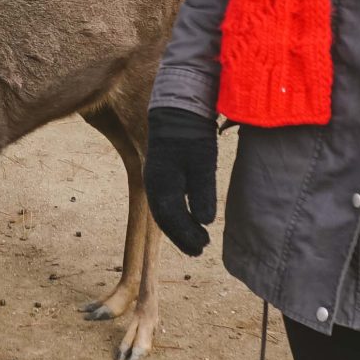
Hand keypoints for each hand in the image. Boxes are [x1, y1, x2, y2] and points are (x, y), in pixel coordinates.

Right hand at [144, 108, 218, 256]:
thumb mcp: (202, 163)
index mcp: (162, 184)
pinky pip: (166, 202)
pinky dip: (177, 215)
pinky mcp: (162, 173)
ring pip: (164, 212)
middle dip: (182, 236)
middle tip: (200, 250)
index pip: (172, 219)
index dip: (187, 235)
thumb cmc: (192, 135)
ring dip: (179, 228)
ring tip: (196, 239)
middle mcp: (154, 184)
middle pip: (165, 219)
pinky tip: (189, 218)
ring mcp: (156, 178)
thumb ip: (203, 193)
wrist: (178, 109)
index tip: (203, 247)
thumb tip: (205, 221)